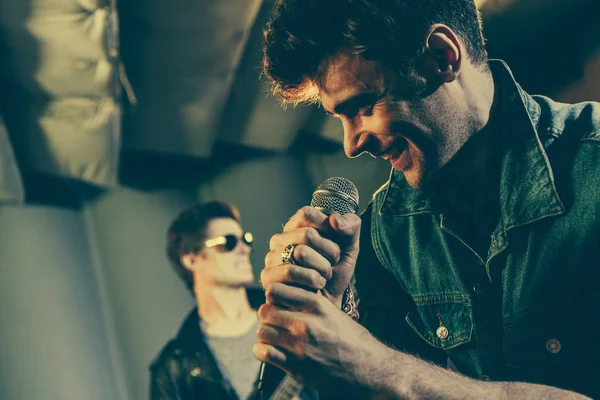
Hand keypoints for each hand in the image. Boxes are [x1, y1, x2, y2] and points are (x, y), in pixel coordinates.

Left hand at [253, 283, 384, 396]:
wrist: (369, 369)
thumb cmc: (353, 340)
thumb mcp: (333, 313)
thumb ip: (310, 305)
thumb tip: (286, 298)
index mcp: (316, 305)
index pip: (276, 290)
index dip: (273, 297)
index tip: (277, 304)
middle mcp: (306, 322)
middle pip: (265, 310)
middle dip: (267, 317)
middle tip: (274, 324)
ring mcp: (300, 345)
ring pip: (263, 331)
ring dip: (265, 335)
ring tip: (274, 339)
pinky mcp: (296, 366)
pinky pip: (263, 352)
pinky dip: (262, 352)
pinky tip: (271, 353)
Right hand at [261, 206, 360, 304]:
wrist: (332, 299)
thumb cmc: (337, 269)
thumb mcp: (350, 245)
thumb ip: (350, 226)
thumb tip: (335, 221)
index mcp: (295, 226)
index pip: (307, 213)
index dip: (327, 228)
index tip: (337, 242)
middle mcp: (279, 240)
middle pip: (308, 234)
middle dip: (330, 252)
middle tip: (332, 264)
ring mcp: (271, 258)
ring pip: (301, 253)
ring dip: (322, 268)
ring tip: (325, 276)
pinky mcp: (268, 277)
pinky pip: (291, 271)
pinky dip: (311, 280)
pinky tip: (316, 286)